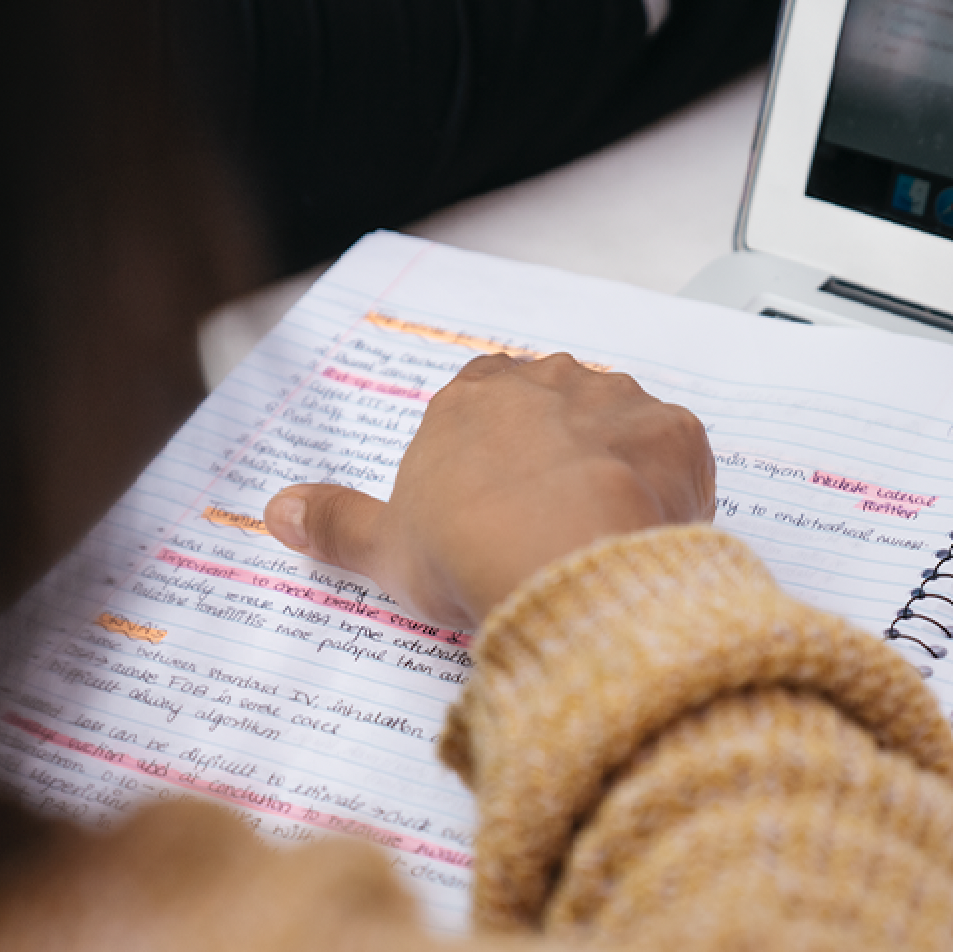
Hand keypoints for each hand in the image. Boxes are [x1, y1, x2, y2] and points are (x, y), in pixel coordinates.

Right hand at [264, 353, 714, 628]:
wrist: (568, 570)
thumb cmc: (471, 551)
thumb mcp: (384, 547)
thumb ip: (334, 523)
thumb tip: (276, 511)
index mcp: (473, 397)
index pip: (480, 401)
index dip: (489, 454)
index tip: (491, 501)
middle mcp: (549, 381)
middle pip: (553, 408)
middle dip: (554, 456)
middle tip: (547, 525)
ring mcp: (618, 402)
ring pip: (618, 426)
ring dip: (614, 467)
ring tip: (600, 535)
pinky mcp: (676, 435)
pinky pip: (675, 456)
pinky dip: (667, 489)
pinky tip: (648, 534)